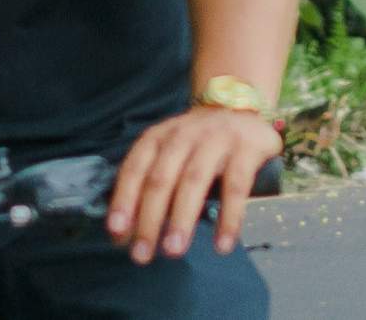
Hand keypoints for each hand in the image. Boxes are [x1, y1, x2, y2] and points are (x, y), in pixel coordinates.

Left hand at [106, 107, 283, 262]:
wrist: (243, 110)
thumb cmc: (198, 144)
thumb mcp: (169, 154)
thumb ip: (150, 187)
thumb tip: (125, 235)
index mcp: (158, 137)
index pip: (135, 169)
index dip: (124, 200)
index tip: (118, 232)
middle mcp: (184, 135)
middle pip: (161, 179)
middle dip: (149, 220)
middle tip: (142, 255)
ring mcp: (216, 139)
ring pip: (194, 182)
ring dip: (181, 219)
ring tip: (173, 251)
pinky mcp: (247, 149)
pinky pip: (236, 188)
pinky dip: (229, 218)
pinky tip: (222, 245)